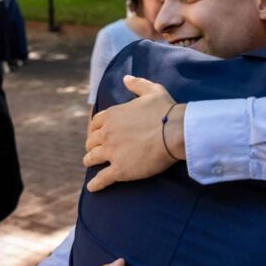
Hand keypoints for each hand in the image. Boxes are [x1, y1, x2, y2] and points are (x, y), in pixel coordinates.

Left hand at [85, 76, 183, 192]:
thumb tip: (126, 78)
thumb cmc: (165, 110)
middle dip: (92, 145)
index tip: (97, 134)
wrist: (175, 131)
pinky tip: (92, 188)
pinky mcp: (120, 170)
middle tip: (94, 150)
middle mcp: (107, 133)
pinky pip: (102, 179)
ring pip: (92, 159)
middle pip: (91, 141)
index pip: (95, 123)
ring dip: (90, 161)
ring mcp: (111, 152)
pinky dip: (96, 184)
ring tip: (90, 165)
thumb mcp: (151, 90)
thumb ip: (136, 84)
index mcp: (112, 115)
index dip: (95, 129)